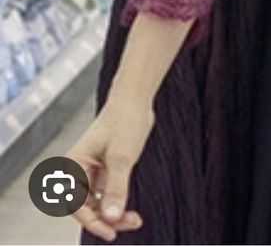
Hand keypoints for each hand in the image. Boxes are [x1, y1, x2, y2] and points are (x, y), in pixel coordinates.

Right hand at [65, 98, 153, 241]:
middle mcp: (79, 170)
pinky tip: (130, 211)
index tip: (110, 232)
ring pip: (97, 204)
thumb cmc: (125, 119)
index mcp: (73, 165)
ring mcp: (92, 171)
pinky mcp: (105, 171)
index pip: (74, 204)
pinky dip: (117, 205)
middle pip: (85, 207)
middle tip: (128, 224)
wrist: (136, 99)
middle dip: (105, 220)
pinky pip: (106, 196)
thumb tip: (111, 217)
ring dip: (113, 214)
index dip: (91, 221)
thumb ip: (116, 188)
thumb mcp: (122, 156)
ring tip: (134, 219)